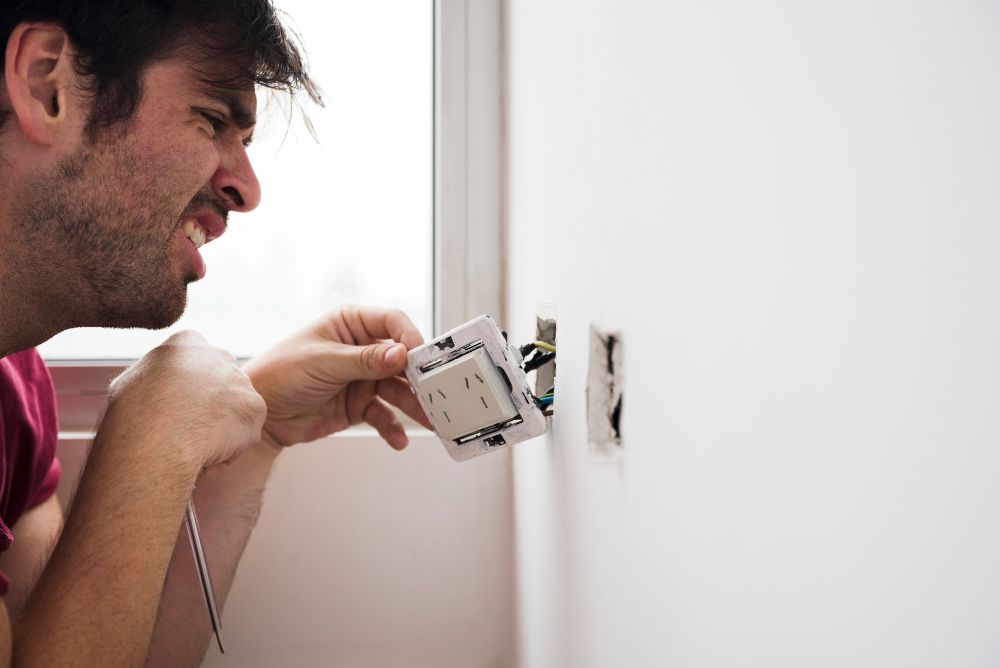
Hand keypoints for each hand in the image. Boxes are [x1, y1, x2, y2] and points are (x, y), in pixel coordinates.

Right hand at [107, 330, 266, 468]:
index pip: (194, 361)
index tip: (174, 405)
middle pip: (219, 382)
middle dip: (208, 404)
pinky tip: (209, 451)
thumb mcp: (132, 382)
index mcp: (187, 342)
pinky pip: (245, 431)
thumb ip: (154, 378)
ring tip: (193, 442)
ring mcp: (241, 381)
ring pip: (234, 408)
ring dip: (220, 426)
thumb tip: (155, 387)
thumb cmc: (135, 414)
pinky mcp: (256, 408)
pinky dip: (230, 446)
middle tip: (187, 427)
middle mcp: (220, 355)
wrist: (159, 438)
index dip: (185, 387)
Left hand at [242, 305, 431, 449]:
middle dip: (419, 376)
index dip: (409, 336)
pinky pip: (383, 415)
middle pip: (401, 359)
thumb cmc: (280, 373)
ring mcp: (363, 378)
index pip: (391, 322)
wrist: (260, 413)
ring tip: (429, 422)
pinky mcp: (359, 405)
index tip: (418, 355)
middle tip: (436, 391)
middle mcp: (362, 348)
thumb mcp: (323, 362)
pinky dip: (392, 428)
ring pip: (398, 390)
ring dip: (413, 406)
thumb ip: (365, 360)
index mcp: (351, 323)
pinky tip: (399, 440)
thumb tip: (401, 354)